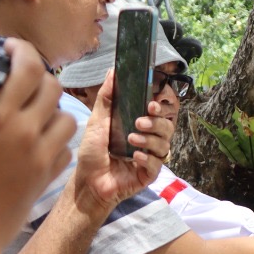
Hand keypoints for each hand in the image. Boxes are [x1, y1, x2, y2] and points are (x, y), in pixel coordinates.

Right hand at [0, 42, 73, 253]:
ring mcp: (40, 158)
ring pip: (65, 117)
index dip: (21, 50)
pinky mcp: (45, 180)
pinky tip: (32, 139)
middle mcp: (26, 132)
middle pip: (52, 88)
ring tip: (25, 108)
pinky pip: (64, 148)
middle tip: (14, 77)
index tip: (8, 49)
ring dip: (49, 106)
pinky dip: (54, 137)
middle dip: (35, 75)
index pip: (28, 67)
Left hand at [70, 70, 170, 218]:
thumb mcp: (97, 121)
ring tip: (132, 139)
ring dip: (150, 139)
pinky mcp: (149, 174)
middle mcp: (148, 141)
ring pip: (164, 144)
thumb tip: (113, 72)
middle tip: (140, 121)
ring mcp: (151, 158)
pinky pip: (157, 164)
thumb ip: (107, 98)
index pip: (159, 114)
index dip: (160, 108)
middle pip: (167, 127)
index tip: (151, 103)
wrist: (86, 182)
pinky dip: (147, 158)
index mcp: (139, 127)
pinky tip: (134, 157)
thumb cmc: (91, 153)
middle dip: (157, 122)